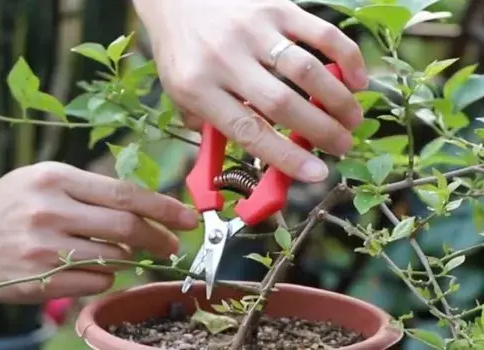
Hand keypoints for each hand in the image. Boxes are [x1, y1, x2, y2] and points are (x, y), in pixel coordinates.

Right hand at [0, 162, 197, 302]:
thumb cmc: (7, 207)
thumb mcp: (42, 180)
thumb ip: (89, 189)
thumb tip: (141, 204)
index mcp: (56, 178)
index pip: (124, 193)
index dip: (163, 206)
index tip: (187, 217)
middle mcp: (51, 211)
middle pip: (127, 226)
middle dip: (160, 238)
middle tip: (174, 245)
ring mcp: (45, 248)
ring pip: (116, 256)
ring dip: (132, 258)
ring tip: (132, 254)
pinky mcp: (41, 280)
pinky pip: (97, 281)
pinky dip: (108, 277)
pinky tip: (98, 269)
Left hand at [133, 0, 367, 182]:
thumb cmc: (181, 52)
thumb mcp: (179, 94)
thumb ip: (210, 124)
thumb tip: (255, 150)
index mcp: (198, 89)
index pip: (249, 131)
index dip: (286, 157)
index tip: (317, 175)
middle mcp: (226, 60)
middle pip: (283, 103)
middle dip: (322, 131)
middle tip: (343, 146)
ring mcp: (253, 31)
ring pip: (306, 69)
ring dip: (338, 99)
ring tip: (353, 119)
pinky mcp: (274, 7)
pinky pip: (319, 32)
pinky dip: (346, 56)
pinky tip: (357, 78)